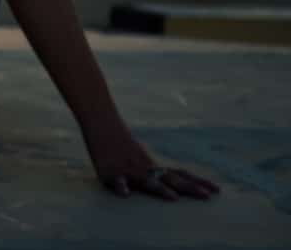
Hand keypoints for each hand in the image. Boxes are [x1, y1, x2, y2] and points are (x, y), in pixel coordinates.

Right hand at [85, 122, 219, 200]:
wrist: (100, 121)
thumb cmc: (118, 140)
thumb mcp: (137, 155)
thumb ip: (151, 170)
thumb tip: (167, 182)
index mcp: (153, 164)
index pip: (180, 174)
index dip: (198, 182)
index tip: (218, 191)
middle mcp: (145, 167)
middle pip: (171, 179)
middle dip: (190, 188)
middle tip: (208, 197)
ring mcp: (128, 169)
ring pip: (147, 180)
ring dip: (161, 189)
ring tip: (174, 198)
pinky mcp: (109, 171)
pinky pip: (116, 180)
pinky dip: (120, 187)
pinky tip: (125, 194)